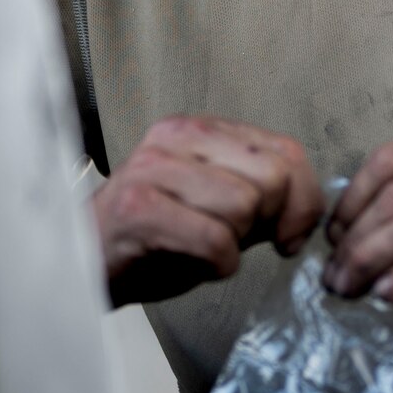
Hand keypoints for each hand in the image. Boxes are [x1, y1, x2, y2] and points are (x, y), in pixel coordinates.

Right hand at [93, 115, 321, 306]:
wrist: (85, 263)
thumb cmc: (154, 239)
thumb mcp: (215, 204)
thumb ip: (262, 195)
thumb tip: (308, 207)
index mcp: (200, 129)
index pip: (286, 149)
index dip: (304, 200)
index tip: (290, 233)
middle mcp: (176, 137)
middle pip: (272, 177)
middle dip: (270, 221)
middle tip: (241, 240)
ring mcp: (154, 169)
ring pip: (244, 206)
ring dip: (237, 244)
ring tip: (205, 246)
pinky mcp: (139, 209)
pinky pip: (215, 240)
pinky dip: (218, 264)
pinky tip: (193, 262)